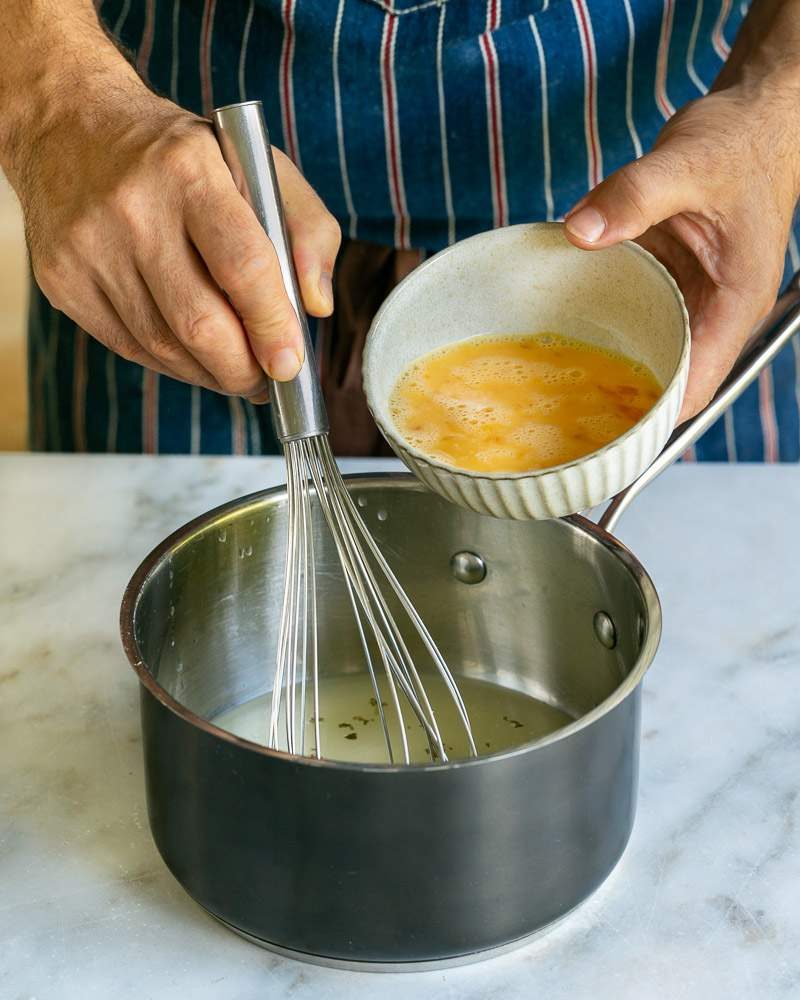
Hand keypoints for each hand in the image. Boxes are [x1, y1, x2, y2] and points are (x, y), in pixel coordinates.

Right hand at [6, 50, 339, 399]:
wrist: (67, 127)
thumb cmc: (182, 156)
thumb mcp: (257, 166)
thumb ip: (308, 229)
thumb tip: (316, 306)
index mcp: (189, 170)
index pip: (243, 267)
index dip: (272, 327)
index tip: (291, 365)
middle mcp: (132, 208)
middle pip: (199, 323)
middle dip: (243, 370)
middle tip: (267, 380)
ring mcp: (88, 248)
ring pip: (163, 347)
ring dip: (210, 374)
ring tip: (236, 370)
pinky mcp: (61, 280)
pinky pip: (130, 347)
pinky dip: (172, 364)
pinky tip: (194, 356)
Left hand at [564, 77, 799, 419]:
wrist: (752, 116)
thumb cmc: (738, 141)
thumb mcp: (685, 161)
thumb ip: (634, 195)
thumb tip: (580, 232)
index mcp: (734, 301)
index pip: (696, 384)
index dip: (654, 415)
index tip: (607, 433)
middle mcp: (714, 310)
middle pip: (668, 381)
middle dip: (622, 406)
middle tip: (562, 422)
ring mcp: (690, 299)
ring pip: (650, 353)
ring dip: (609, 370)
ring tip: (552, 393)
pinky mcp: (669, 281)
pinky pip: (635, 317)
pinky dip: (605, 328)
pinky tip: (563, 336)